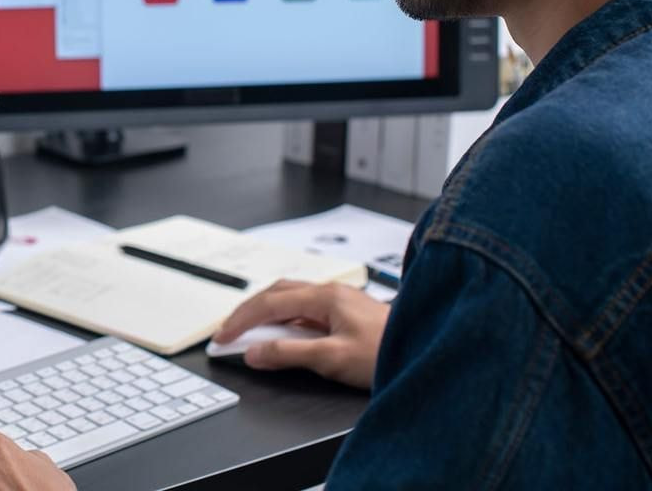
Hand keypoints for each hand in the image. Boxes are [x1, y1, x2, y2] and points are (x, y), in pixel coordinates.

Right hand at [212, 279, 388, 388]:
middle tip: (229, 330)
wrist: (428, 351)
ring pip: (291, 298)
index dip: (241, 321)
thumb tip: (254, 352)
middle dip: (248, 310)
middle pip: (276, 293)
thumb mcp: (332, 358)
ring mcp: (340, 300)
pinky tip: (285, 334)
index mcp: (324, 296)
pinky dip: (285, 319)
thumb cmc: (389, 352)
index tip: (223, 337)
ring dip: (266, 312)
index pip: (268, 303)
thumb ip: (289, 354)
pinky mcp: (347, 313)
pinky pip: (305, 309)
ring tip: (250, 330)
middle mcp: (331, 292)